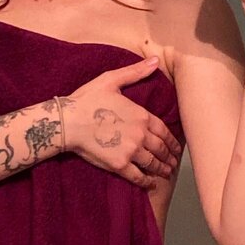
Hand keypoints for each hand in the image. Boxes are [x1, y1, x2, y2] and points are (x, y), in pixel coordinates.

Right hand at [61, 58, 182, 190]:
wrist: (68, 121)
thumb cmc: (87, 99)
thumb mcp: (111, 80)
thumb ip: (135, 72)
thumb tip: (155, 61)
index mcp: (141, 115)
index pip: (164, 131)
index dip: (172, 141)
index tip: (176, 148)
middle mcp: (140, 134)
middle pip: (160, 148)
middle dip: (169, 157)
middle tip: (173, 164)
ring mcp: (131, 151)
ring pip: (152, 163)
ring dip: (161, 169)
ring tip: (165, 173)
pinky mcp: (119, 165)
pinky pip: (138, 176)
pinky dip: (146, 181)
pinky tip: (150, 184)